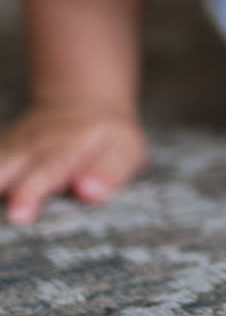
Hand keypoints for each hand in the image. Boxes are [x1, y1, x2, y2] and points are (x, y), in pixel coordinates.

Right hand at [0, 101, 148, 223]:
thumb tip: (89, 192)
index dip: (34, 188)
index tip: (20, 211)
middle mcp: (35, 144)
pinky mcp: (0, 151)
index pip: (51, 166)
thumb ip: (109, 170)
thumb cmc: (107, 138)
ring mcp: (13, 146)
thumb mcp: (124, 149)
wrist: (81, 102)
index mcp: (69, 144)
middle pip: (11, 166)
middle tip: (4, 214)